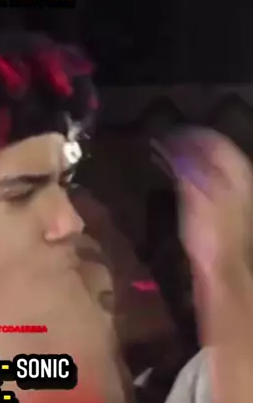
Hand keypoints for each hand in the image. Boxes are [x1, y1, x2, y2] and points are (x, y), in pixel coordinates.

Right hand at [156, 127, 252, 279]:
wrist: (222, 269)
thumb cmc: (210, 235)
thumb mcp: (198, 199)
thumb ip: (190, 171)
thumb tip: (177, 148)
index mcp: (235, 173)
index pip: (214, 142)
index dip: (191, 135)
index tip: (167, 133)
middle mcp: (238, 179)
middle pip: (214, 152)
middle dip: (189, 144)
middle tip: (164, 142)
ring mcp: (232, 195)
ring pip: (211, 165)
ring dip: (189, 158)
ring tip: (166, 155)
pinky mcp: (223, 209)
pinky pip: (207, 180)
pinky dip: (190, 173)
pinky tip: (178, 176)